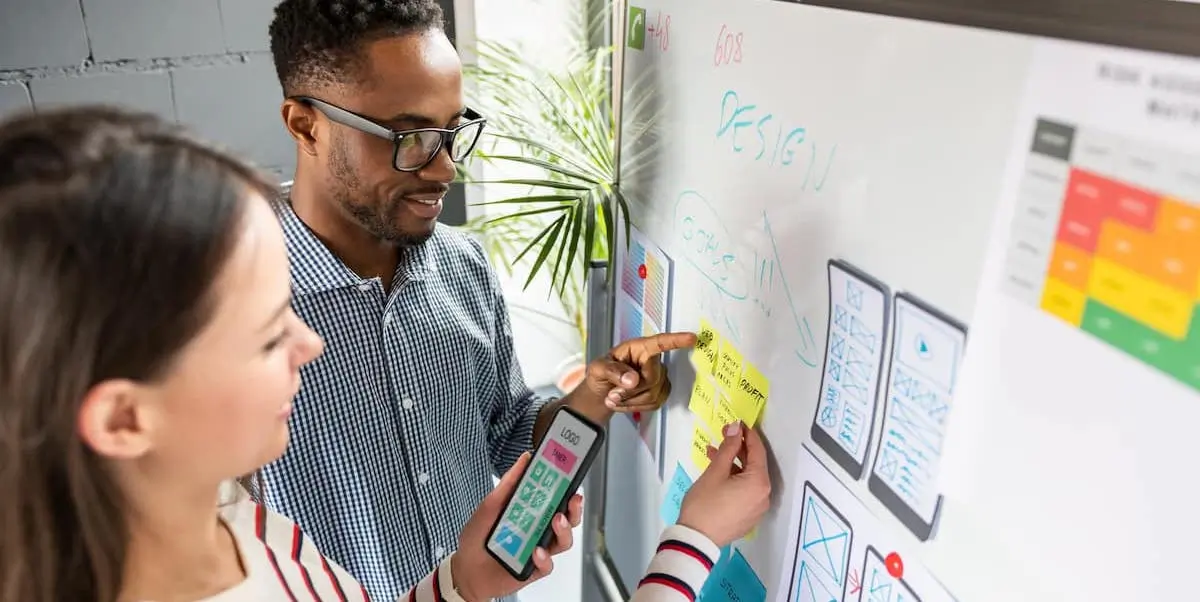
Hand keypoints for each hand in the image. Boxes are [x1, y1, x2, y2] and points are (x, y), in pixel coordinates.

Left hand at [451, 452, 580, 600]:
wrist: (464, 571)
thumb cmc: (477, 538)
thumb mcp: (490, 505)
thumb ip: (508, 484)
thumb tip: (524, 460)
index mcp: (532, 511)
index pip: (556, 497)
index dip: (567, 486)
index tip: (572, 474)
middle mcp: (538, 529)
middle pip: (568, 518)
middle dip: (575, 508)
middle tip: (572, 499)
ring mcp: (539, 549)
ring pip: (564, 541)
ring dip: (564, 530)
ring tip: (557, 521)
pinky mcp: (535, 569)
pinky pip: (548, 565)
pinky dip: (544, 558)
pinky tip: (535, 552)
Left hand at [575, 331, 697, 415]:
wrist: (602, 391)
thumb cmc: (601, 373)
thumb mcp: (598, 368)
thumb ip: (612, 371)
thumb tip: (633, 379)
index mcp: (639, 348)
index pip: (659, 343)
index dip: (676, 341)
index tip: (692, 338)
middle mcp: (652, 361)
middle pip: (652, 378)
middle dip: (630, 391)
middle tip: (612, 395)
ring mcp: (659, 378)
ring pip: (653, 394)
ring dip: (630, 401)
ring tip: (613, 398)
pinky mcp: (661, 393)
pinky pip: (653, 404)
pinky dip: (635, 407)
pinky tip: (624, 402)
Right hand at [677, 422, 770, 546]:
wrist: (696, 540)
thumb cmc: (705, 503)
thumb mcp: (715, 471)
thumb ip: (728, 448)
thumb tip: (736, 428)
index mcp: (759, 482)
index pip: (758, 451)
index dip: (747, 434)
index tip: (737, 422)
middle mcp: (764, 495)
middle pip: (755, 465)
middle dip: (739, 449)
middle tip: (723, 435)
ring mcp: (757, 508)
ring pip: (749, 478)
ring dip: (734, 465)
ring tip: (714, 454)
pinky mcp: (749, 516)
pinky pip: (746, 491)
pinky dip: (735, 480)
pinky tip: (718, 474)